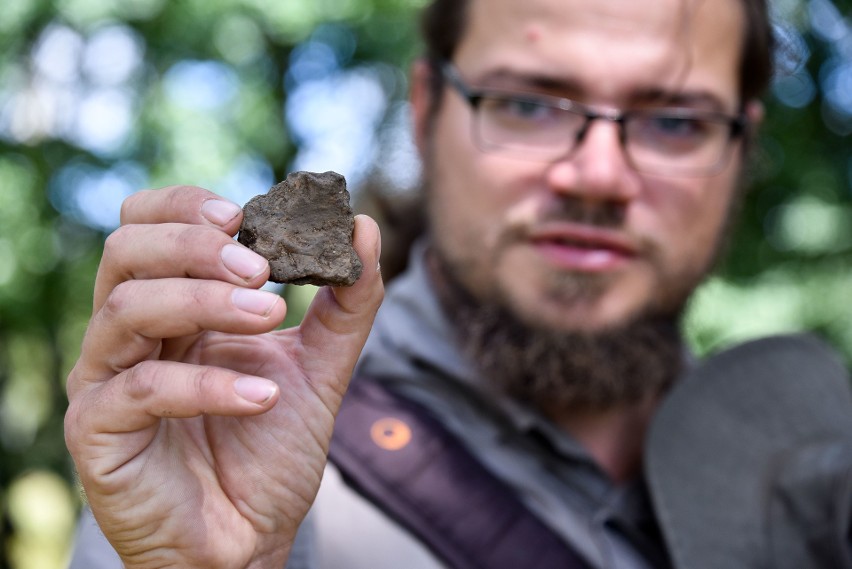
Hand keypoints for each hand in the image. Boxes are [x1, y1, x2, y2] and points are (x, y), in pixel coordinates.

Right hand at [64, 185, 383, 568]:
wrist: (253, 538)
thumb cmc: (271, 449)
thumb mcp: (321, 367)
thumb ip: (345, 302)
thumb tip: (364, 227)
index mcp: (172, 306)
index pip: (149, 224)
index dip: (186, 206)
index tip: (245, 215)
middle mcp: (130, 334)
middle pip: (127, 251)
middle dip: (196, 247)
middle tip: (262, 268)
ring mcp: (106, 380)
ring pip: (127, 308)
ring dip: (204, 302)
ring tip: (270, 318)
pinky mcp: (98, 431)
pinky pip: (138, 389)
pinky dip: (206, 384)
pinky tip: (261, 397)